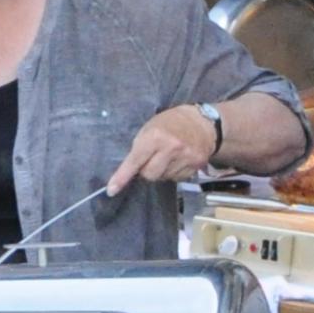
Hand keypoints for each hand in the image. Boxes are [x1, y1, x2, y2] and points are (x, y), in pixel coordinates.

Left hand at [108, 103, 226, 191]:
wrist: (202, 123)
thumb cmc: (170, 123)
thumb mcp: (150, 127)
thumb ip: (140, 147)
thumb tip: (130, 171)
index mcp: (155, 136)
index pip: (135, 161)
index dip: (122, 176)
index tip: (111, 190)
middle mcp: (171, 148)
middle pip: (149, 175)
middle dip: (146, 170)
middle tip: (151, 158)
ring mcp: (185, 158)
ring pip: (163, 178)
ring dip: (161, 171)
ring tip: (168, 157)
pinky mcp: (196, 165)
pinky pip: (177, 178)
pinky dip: (174, 172)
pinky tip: (178, 160)